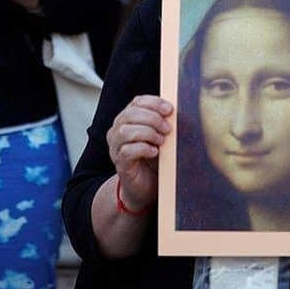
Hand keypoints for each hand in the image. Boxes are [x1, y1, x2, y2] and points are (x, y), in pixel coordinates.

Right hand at [107, 95, 171, 212]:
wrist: (146, 186)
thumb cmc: (153, 158)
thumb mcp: (159, 135)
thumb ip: (162, 122)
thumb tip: (174, 110)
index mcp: (127, 119)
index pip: (137, 102)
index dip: (154, 103)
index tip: (169, 109)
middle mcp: (117, 131)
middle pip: (130, 114)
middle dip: (152, 118)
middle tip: (168, 129)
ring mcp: (116, 147)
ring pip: (126, 131)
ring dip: (148, 133)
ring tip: (161, 141)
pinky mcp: (120, 163)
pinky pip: (127, 151)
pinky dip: (143, 149)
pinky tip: (154, 152)